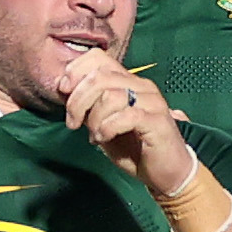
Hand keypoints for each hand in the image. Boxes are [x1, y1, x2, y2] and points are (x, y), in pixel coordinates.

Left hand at [61, 51, 191, 193]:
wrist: (168, 173)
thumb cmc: (136, 149)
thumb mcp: (103, 124)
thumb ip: (88, 106)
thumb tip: (64, 90)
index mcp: (128, 82)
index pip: (98, 58)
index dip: (76, 71)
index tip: (64, 91)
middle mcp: (141, 86)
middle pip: (100, 76)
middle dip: (78, 100)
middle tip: (72, 123)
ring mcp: (152, 102)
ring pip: (110, 95)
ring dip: (94, 118)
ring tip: (94, 136)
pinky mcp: (157, 121)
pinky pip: (126, 116)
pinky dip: (107, 128)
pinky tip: (104, 138)